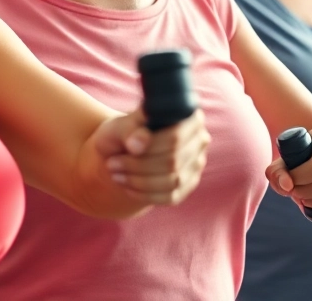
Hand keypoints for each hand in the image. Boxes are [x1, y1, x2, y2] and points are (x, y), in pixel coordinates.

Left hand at [95, 108, 209, 204]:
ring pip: (173, 180)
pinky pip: (171, 197)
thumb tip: (139, 144)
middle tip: (112, 164)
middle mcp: (200, 139)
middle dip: (139, 165)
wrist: (122, 150)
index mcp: (188, 116)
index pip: (175, 137)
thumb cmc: (124, 133)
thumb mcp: (120, 126)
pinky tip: (127, 187)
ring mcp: (196, 164)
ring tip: (115, 174)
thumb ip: (130, 130)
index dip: (151, 146)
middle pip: (173, 161)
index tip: (126, 148)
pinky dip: (145, 194)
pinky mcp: (188, 185)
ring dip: (140, 181)